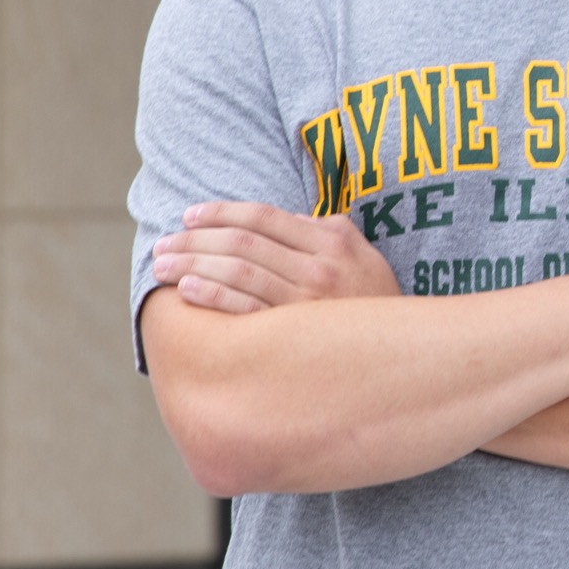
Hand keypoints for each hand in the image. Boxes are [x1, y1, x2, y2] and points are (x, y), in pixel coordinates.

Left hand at [153, 201, 400, 313]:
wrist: (405, 355)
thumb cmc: (375, 302)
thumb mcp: (363, 255)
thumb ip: (329, 230)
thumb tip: (289, 218)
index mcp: (331, 242)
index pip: (264, 217)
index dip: (221, 212)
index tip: (190, 216)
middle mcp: (318, 268)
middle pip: (243, 243)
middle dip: (195, 240)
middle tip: (164, 243)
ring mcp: (308, 303)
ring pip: (238, 273)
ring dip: (193, 265)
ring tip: (163, 266)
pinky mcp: (297, 336)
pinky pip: (247, 311)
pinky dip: (213, 298)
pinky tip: (187, 291)